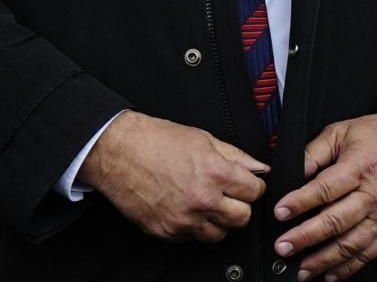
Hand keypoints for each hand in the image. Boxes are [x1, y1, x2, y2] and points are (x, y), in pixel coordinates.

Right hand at [78, 110, 268, 242]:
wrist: (117, 151)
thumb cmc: (157, 140)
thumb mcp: (203, 138)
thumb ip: (236, 157)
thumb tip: (259, 168)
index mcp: (215, 173)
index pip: (254, 192)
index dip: (252, 186)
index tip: (246, 184)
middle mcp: (201, 200)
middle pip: (241, 218)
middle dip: (239, 206)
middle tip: (229, 196)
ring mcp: (183, 219)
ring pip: (218, 235)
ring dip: (217, 221)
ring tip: (206, 204)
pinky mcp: (165, 231)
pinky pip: (191, 238)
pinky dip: (192, 227)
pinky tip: (185, 209)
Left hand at [272, 114, 376, 279]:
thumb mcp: (343, 131)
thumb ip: (315, 151)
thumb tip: (292, 172)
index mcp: (360, 166)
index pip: (326, 189)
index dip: (300, 202)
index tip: (280, 212)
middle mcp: (373, 194)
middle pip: (336, 221)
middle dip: (305, 237)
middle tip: (283, 247)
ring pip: (351, 244)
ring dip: (324, 260)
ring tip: (302, 269)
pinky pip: (369, 253)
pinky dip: (348, 267)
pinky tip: (330, 273)